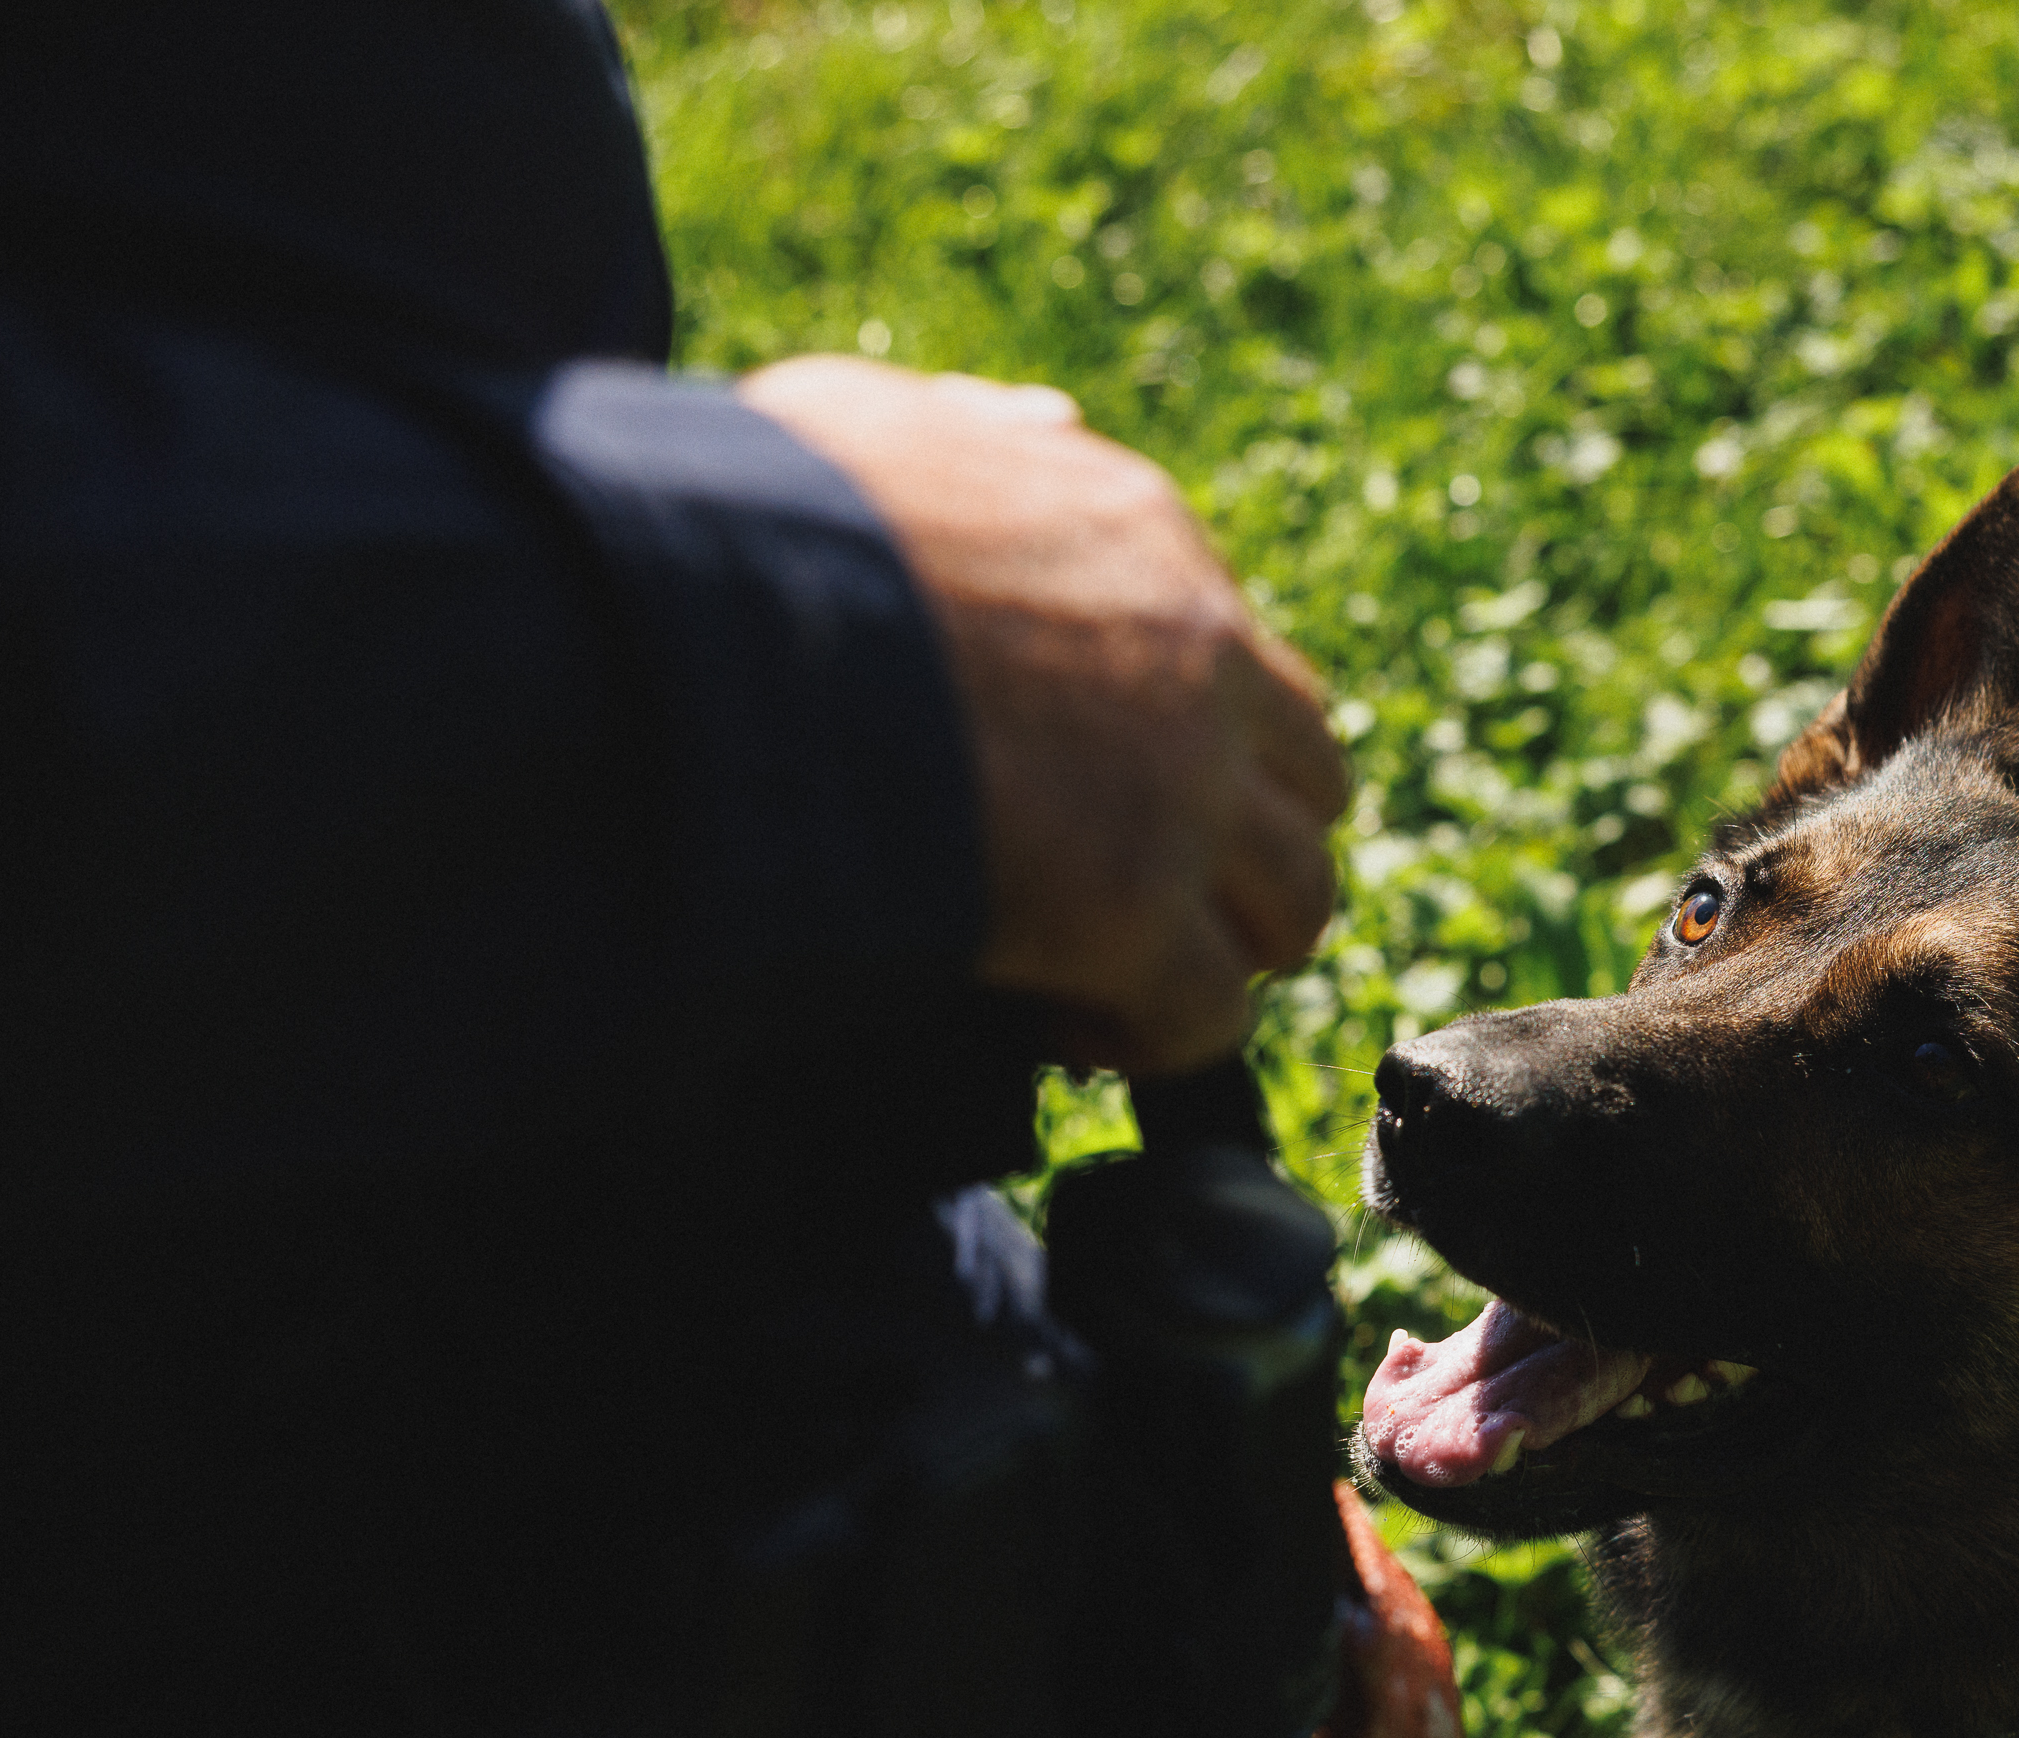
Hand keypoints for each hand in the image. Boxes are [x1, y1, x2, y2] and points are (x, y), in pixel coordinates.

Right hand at [739, 357, 1347, 1073]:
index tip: (1100, 793)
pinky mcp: (1133, 911)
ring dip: (1224, 950)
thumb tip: (1047, 428)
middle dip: (1246, 847)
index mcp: (1140, 533)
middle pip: (1308, 780)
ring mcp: (1181, 790)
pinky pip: (1209, 1013)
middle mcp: (1198, 658)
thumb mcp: (863, 418)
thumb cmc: (750, 522)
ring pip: (1297, 900)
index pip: (1238, 654)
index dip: (1187, 742)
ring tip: (1123, 979)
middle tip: (1150, 897)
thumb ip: (970, 429)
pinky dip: (1156, 1038)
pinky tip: (1075, 1032)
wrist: (710, 627)